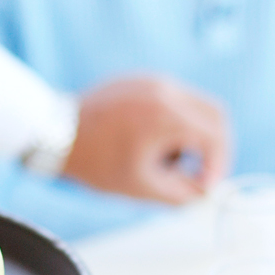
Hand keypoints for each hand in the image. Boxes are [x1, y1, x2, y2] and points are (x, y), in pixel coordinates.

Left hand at [63, 76, 230, 203]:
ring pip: (196, 107)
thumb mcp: (141, 187)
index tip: (205, 186)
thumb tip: (204, 194)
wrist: (55, 134)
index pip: (216, 136)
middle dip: (213, 148)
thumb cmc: (94, 161)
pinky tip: (149, 144)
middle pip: (215, 114)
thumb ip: (180, 194)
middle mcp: (165, 89)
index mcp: (166, 114)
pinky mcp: (142, 81)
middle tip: (199, 174)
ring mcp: (153, 81)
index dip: (218, 166)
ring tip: (163, 160)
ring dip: (192, 136)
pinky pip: (174, 100)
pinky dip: (174, 124)